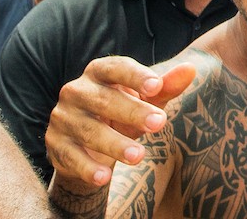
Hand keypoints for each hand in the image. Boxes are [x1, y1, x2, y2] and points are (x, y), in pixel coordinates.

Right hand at [44, 55, 196, 191]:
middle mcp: (76, 90)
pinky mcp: (55, 144)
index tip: (157, 86)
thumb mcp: (145, 99)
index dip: (136, 76)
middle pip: (104, 100)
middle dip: (133, 112)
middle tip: (160, 123)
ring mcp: (62, 117)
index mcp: (98, 71)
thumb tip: (191, 70)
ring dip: (115, 144)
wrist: (87, 143)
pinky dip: (88, 168)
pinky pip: (71, 156)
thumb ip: (166, 86)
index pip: (116, 68)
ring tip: (140, 156)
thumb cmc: (122, 112)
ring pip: (89, 131)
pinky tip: (105, 178)